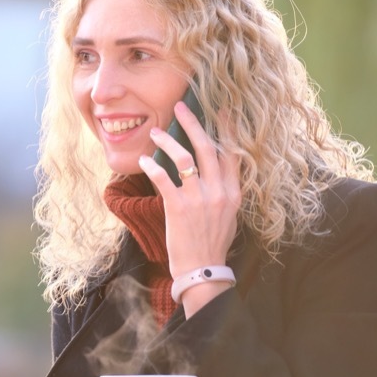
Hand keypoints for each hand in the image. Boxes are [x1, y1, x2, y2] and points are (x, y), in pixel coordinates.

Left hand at [141, 102, 240, 313]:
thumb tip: (214, 169)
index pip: (231, 153)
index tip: (220, 110)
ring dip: (168, 142)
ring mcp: (198, 198)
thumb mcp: (229, 215)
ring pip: (183, 158)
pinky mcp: (177, 207)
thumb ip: (224, 190)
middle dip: (193, 123)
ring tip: (156, 132)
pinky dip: (152, 166)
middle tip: (181, 106)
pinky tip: (144, 160)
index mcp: (233, 192)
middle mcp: (218, 191)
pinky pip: (163, 177)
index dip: (225, 129)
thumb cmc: (213, 243)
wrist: (202, 270)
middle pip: (207, 148)